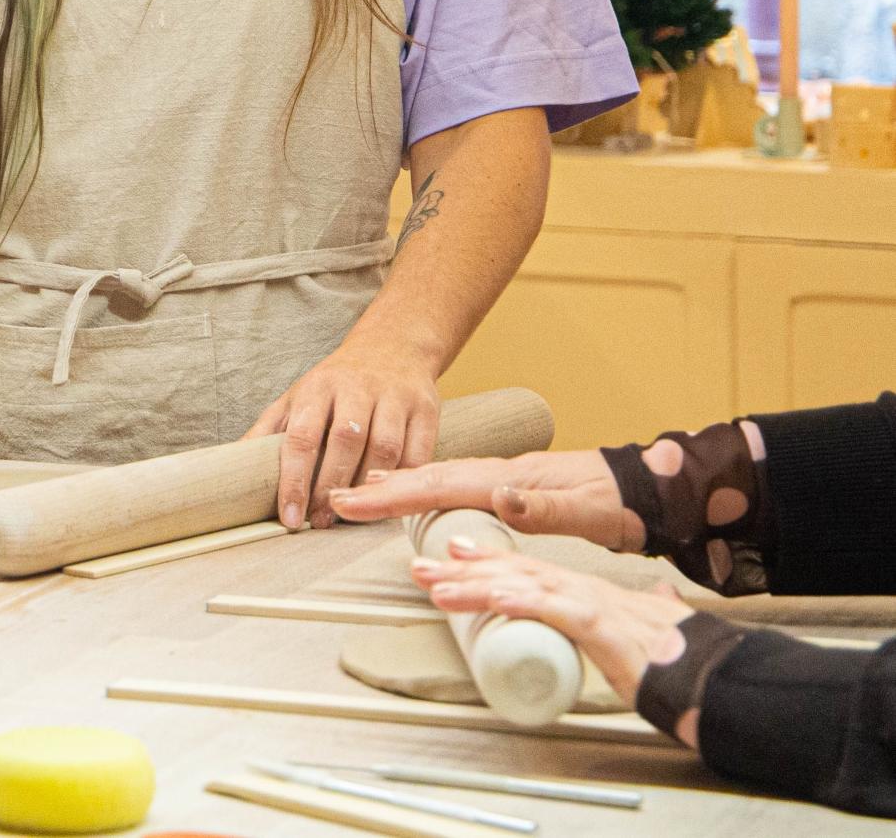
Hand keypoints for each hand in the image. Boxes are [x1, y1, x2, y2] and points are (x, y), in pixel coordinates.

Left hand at [245, 333, 440, 529]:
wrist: (392, 348)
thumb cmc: (336, 384)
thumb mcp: (297, 398)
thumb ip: (268, 432)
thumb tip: (229, 466)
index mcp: (318, 388)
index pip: (301, 436)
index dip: (294, 480)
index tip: (290, 517)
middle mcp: (356, 389)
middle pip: (345, 442)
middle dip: (330, 487)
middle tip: (321, 522)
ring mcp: (394, 397)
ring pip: (384, 448)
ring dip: (368, 487)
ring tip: (353, 516)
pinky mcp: (426, 409)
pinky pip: (419, 452)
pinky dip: (405, 480)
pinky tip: (391, 501)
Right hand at [330, 448, 642, 549]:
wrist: (650, 489)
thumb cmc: (623, 504)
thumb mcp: (591, 512)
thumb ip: (546, 508)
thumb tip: (499, 496)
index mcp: (511, 479)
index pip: (441, 485)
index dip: (394, 495)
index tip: (353, 502)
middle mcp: (500, 474)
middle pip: (429, 477)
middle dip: (380, 487)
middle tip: (336, 498)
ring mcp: (503, 479)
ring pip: (438, 479)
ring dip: (396, 486)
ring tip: (358, 492)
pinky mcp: (508, 489)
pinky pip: (453, 487)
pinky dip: (423, 488)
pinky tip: (412, 493)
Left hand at [411, 540, 698, 743]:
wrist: (710, 670)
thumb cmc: (675, 653)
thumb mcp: (650, 625)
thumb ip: (651, 606)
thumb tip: (662, 594)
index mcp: (583, 591)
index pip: (525, 568)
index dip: (485, 559)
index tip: (449, 554)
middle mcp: (579, 589)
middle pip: (511, 570)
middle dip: (460, 570)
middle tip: (417, 568)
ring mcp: (588, 603)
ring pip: (521, 584)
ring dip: (474, 584)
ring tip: (434, 585)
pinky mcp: (599, 624)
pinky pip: (553, 608)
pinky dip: (522, 600)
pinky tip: (493, 598)